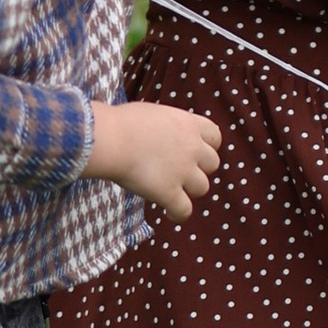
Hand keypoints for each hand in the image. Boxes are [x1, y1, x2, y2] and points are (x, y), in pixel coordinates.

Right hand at [90, 95, 221, 224]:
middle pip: (212, 163)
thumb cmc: (124, 122)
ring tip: (173, 191)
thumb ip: (167, 125)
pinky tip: (169, 212)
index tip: (194, 151)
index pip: (215, 136)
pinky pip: (184, 211)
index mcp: (189, 124)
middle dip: (199, 168)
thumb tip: (161, 133)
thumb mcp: (155, 113)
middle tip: (181, 171)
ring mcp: (183, 172)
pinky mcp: (170, 193)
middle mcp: (193, 148)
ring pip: (202, 188)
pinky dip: (178, 214)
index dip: (206, 146)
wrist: (113, 139)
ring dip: (189, 190)